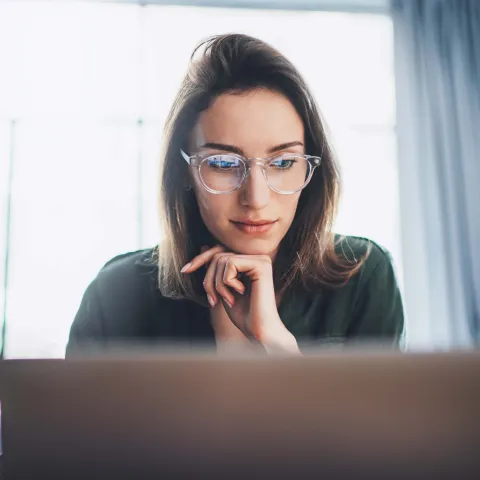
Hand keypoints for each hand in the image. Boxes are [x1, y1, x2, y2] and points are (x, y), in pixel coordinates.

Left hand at [181, 245, 299, 353]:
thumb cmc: (243, 315)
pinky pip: (231, 263)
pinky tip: (239, 293)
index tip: (184, 270)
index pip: (219, 251)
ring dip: (217, 283)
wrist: (258, 331)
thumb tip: (204, 247)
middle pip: (218, 254)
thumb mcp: (223, 288)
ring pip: (222, 259)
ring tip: (227, 299)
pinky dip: (226, 281)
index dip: (200, 259)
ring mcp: (261, 259)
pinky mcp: (262, 264)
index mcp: (249, 262)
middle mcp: (257, 258)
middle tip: (213, 299)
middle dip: (208, 278)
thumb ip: (217, 269)